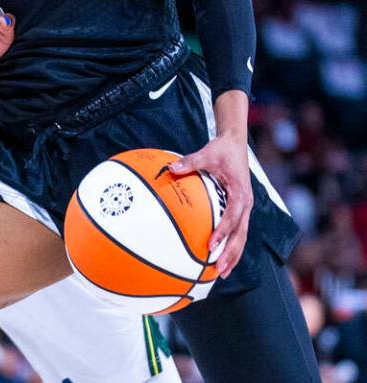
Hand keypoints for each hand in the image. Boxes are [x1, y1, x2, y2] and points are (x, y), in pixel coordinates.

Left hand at [170, 134, 250, 277]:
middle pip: (241, 234)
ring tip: (221, 273)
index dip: (223, 231)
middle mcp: (246, 204)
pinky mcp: (241, 209)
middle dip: (231, 254)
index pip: (233, 217)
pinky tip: (218, 256)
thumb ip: (190, 161)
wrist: (235, 144)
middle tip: (219, 270)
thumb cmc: (221, 150)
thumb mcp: (207, 153)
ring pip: (242, 237)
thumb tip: (170, 168)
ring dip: (233, 255)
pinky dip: (230, 244)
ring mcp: (245, 208)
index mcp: (241, 193)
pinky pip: (237, 230)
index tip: (211, 244)